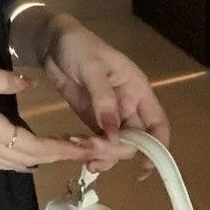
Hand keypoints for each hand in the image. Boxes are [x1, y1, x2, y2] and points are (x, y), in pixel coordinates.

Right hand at [0, 66, 99, 171]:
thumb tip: (29, 83)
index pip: (36, 146)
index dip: (63, 149)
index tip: (89, 149)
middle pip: (31, 158)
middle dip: (60, 155)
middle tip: (86, 150)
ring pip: (16, 163)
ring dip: (42, 159)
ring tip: (61, 151)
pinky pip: (0, 162)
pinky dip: (19, 161)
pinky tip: (20, 157)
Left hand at [41, 16, 170, 178]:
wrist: (51, 41)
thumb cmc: (78, 46)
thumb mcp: (92, 68)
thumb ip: (103, 99)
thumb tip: (115, 135)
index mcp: (136, 90)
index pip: (157, 124)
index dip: (157, 148)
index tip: (144, 168)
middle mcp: (128, 105)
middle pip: (135, 140)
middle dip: (118, 151)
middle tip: (93, 150)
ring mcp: (109, 113)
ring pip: (117, 145)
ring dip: (106, 156)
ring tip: (86, 159)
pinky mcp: (91, 117)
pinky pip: (99, 140)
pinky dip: (93, 151)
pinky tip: (82, 157)